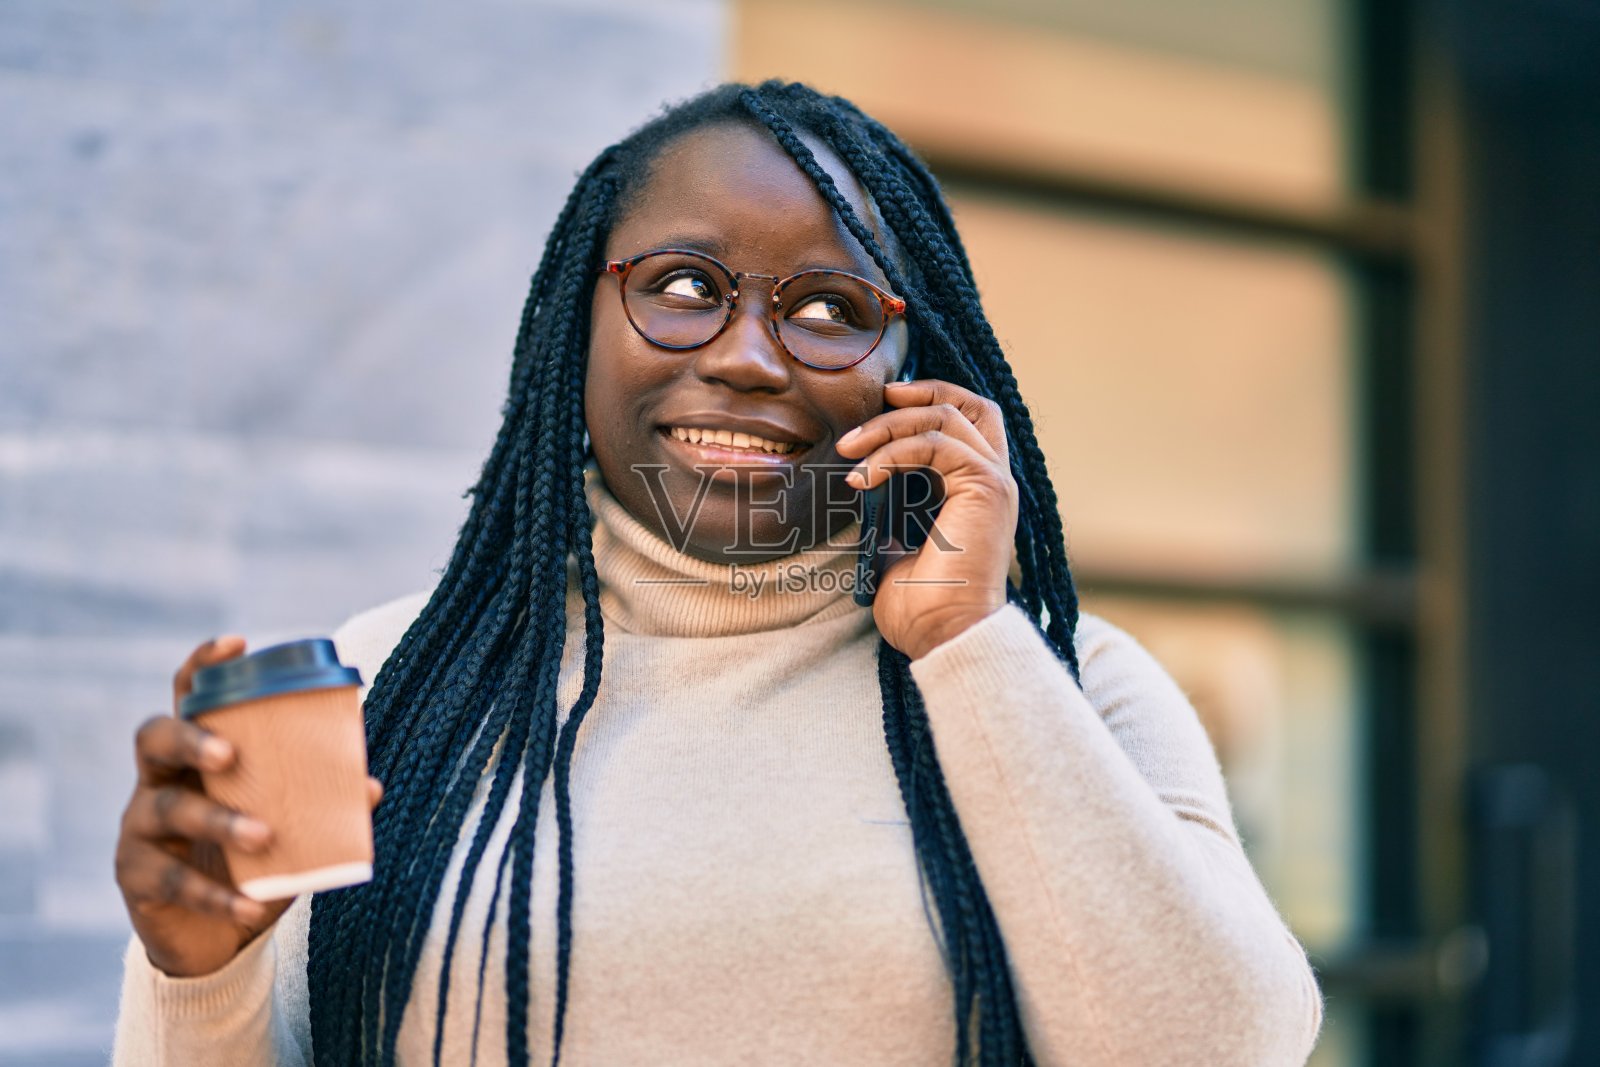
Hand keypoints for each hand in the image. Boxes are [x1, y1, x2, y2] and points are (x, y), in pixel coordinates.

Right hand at [113, 636, 383, 977]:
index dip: (204, 667)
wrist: (214, 936)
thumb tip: (370, 786)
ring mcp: (140, 828)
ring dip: (218, 820)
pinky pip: (174, 883)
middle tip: (230, 754)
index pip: (189, 697)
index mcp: (197, 755)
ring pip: (168, 810)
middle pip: (155, 739)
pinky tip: (249, 905)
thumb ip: (321, 801)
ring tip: (264, 835)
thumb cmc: (253, 859)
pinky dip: (216, 894)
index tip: (237, 644)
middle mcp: (159, 780)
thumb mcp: (289, 824)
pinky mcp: (137, 878)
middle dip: (190, 738)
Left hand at [837, 379, 1017, 659]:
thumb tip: (860, 489)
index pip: (968, 424)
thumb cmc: (921, 607)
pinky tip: (863, 477)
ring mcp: (994, 482)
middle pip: (973, 405)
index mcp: (976, 493)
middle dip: (925, 390)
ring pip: (946, 417)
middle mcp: (993, 482)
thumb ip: (887, 514)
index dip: (930, 402)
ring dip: (890, 425)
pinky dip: (892, 453)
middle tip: (879, 397)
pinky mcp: (985, 487)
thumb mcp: (893, 548)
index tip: (884, 403)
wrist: (942, 635)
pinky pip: (935, 444)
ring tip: (849, 449)